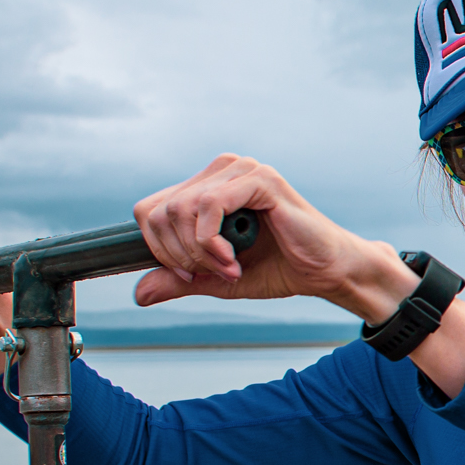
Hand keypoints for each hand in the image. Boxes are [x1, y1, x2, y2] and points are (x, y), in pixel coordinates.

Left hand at [130, 155, 412, 320]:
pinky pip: (209, 205)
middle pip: (158, 212)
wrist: (326, 271)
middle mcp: (220, 171)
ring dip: (197, 251)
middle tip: (210, 274)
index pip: (150, 210)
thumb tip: (138, 294)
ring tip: (227, 267)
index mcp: (207, 187)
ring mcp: (240, 171)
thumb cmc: (280, 268)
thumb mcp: (217, 278)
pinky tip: (232, 258)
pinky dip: (211, 241)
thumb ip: (180, 281)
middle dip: (177, 255)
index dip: (159, 249)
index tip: (189, 275)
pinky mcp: (260, 180)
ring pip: (180, 208)